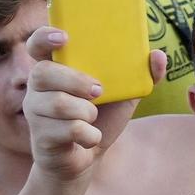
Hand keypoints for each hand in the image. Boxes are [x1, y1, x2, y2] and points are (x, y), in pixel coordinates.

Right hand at [23, 28, 165, 181]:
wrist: (87, 157)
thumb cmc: (102, 117)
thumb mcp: (124, 94)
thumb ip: (141, 74)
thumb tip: (158, 55)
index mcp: (56, 69)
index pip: (38, 45)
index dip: (45, 37)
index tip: (64, 38)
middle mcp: (38, 88)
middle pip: (43, 73)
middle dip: (75, 81)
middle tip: (98, 91)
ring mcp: (35, 112)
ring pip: (57, 103)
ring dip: (86, 112)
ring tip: (93, 117)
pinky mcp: (40, 137)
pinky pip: (67, 130)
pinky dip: (89, 135)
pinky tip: (91, 137)